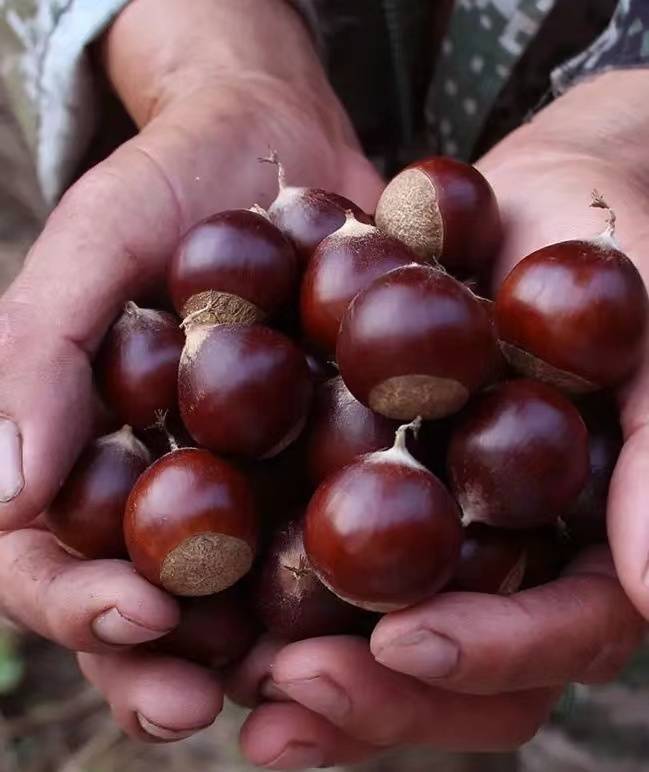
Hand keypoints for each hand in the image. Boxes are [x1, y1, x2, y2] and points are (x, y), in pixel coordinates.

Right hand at [0, 0, 381, 742]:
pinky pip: (343, 529)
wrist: (277, 141)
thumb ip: (41, 352)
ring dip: (259, 654)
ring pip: (244, 596)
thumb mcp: (95, 241)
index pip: (50, 556)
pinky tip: (383, 610)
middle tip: (194, 705)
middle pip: (146, 603)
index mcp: (91, 452)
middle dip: (160, 663)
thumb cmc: (168, 182)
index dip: (76, 601)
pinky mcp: (333, 456)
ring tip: (293, 688)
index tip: (134, 614)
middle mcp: (169, 484)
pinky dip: (355, 577)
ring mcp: (255, 480)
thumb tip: (3, 496)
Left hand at [225, 71, 648, 768]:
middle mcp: (518, 551)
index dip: (495, 650)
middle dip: (385, 694)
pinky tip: (203, 611)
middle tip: (290, 693)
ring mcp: (446, 528)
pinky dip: (269, 594)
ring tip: (234, 687)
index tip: (406, 640)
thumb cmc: (619, 241)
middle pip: (465, 665)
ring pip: (390, 640)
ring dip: (319, 678)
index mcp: (594, 535)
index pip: (566, 631)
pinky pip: (325, 561)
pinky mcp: (375, 487)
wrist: (543, 198)